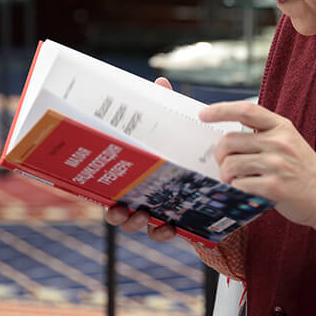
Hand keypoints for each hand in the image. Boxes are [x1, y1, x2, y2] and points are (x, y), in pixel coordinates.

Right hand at [103, 76, 176, 242]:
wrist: (215, 175)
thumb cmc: (183, 150)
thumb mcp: (173, 131)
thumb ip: (164, 111)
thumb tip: (160, 82)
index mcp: (133, 175)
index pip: (110, 184)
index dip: (100, 188)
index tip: (100, 187)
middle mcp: (139, 196)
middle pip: (117, 210)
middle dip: (115, 212)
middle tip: (119, 208)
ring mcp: (154, 212)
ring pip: (137, 225)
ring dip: (136, 224)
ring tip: (142, 216)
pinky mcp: (175, 222)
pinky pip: (162, 234)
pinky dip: (163, 232)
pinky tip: (170, 227)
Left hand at [199, 101, 315, 236]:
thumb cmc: (304, 171)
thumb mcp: (290, 142)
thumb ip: (263, 136)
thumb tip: (225, 141)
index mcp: (282, 126)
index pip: (246, 110)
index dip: (221, 110)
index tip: (203, 115)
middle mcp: (279, 142)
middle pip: (230, 140)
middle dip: (220, 156)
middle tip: (225, 165)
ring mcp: (277, 164)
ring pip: (231, 164)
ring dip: (226, 176)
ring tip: (235, 181)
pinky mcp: (275, 186)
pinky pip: (240, 185)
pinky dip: (237, 189)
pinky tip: (247, 191)